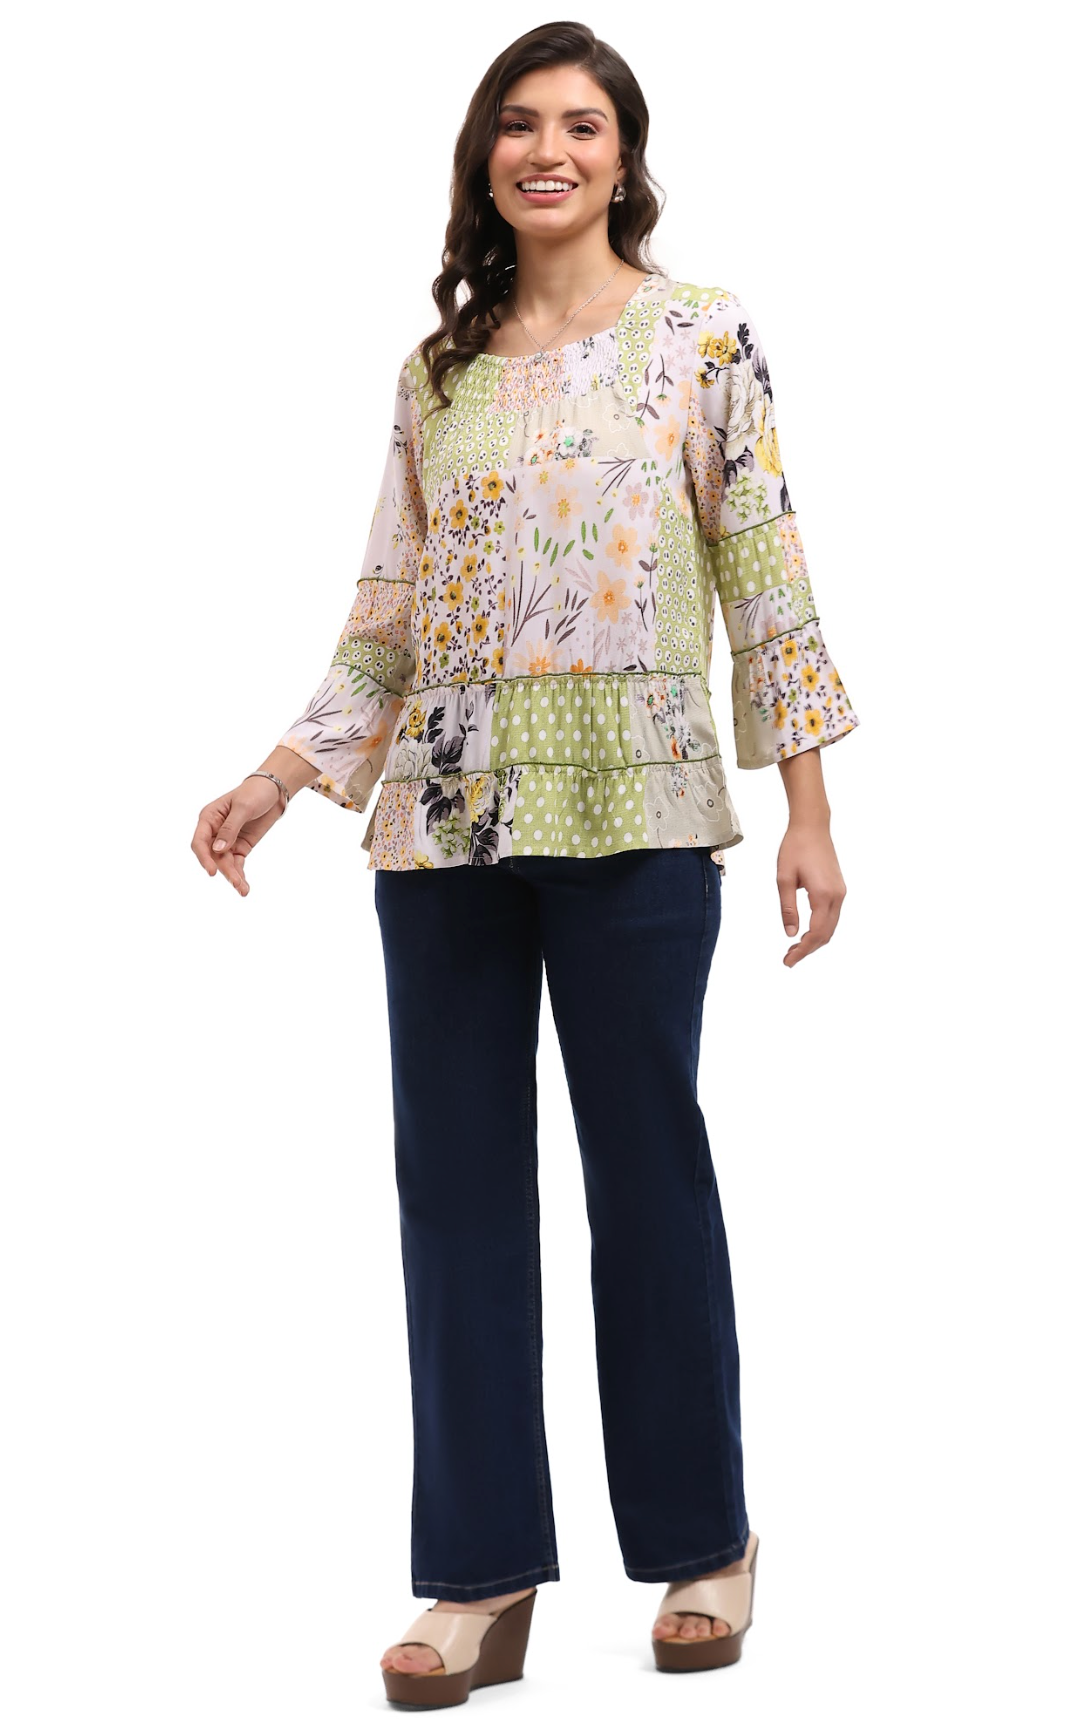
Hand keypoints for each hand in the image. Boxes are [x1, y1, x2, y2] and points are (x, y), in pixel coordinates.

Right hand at [191, 776, 285, 895]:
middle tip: (236, 883)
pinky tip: (244, 887)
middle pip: (213, 856)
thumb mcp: (243, 807)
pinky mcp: (240, 846)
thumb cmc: (255, 792)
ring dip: (233, 876)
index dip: (204, 858)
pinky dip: (240, 874)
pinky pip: (237, 864)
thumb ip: (230, 828)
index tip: (212, 872)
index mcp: (209, 818)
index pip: (200, 842)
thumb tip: (217, 849)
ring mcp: (227, 840)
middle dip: (224, 870)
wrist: (274, 791)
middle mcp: (215, 831)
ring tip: (243, 890)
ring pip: (225, 863)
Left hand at [776, 819, 846, 967]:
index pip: (816, 933)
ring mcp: (840, 892)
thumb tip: (790, 934)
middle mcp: (837, 896)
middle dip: (808, 949)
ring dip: (815, 940)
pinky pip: (832, 916)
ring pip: (831, 926)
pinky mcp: (838, 888)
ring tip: (794, 948)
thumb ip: (788, 908)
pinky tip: (806, 931)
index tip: (788, 961)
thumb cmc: (795, 848)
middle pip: (826, 934)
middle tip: (788, 958)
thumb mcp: (784, 879)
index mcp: (823, 895)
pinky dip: (820, 929)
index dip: (803, 951)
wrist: (812, 827)